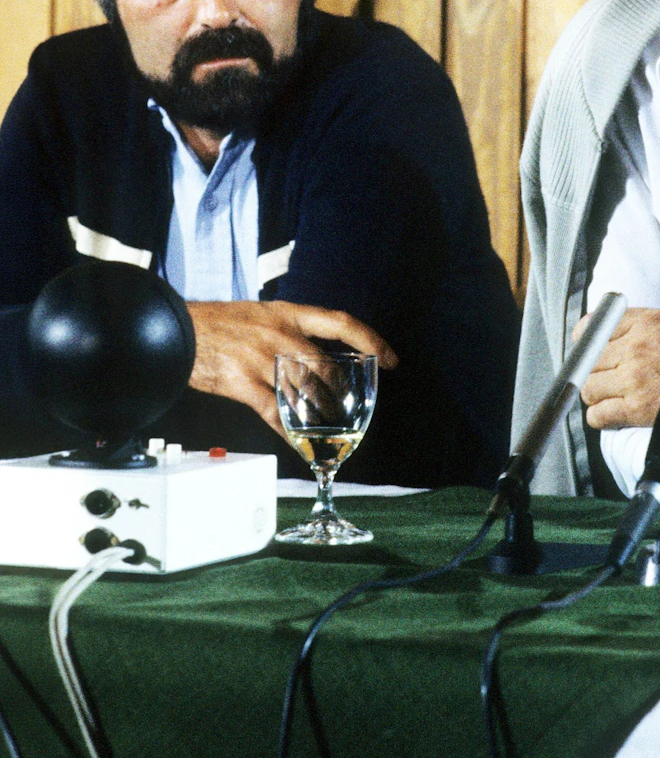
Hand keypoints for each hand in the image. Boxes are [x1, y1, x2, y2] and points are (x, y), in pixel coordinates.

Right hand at [188, 300, 395, 431]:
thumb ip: (289, 332)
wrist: (172, 329)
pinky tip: (299, 443)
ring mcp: (261, 359)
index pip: (341, 323)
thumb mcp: (260, 316)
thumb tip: (318, 355)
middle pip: (328, 367)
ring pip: (307, 392)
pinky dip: (290, 432)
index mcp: (288, 314)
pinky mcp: (242, 383)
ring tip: (331, 430)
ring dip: (322, 415)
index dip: (370, 340)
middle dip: (343, 392)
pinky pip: (276, 413)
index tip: (390, 358)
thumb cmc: (216, 324)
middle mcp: (280, 335)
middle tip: (352, 408)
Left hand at [580, 308, 659, 428]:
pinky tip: (612, 413)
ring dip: (597, 394)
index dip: (586, 340)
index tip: (587, 349)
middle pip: (587, 361)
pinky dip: (600, 417)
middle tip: (606, 377)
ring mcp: (634, 379)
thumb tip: (595, 332)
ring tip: (611, 396)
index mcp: (644, 323)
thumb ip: (634, 324)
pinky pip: (599, 415)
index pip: (593, 327)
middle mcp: (635, 348)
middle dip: (594, 370)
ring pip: (589, 388)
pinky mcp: (638, 407)